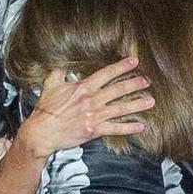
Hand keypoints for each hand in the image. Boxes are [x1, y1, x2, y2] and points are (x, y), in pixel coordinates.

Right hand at [19, 58, 152, 158]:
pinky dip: (128, 128)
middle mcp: (91, 100)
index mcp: (83, 87)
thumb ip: (59, 72)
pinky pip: (115, 128)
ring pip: (120, 108)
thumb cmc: (45, 109)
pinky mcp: (94, 130)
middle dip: (134, 84)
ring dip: (137, 104)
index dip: (121, 67)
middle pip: (118, 90)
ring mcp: (94, 115)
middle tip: (147, 81)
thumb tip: (64, 63)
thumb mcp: (51, 84)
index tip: (134, 61)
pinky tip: (140, 126)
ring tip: (150, 101)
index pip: (106, 74)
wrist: (42, 132)